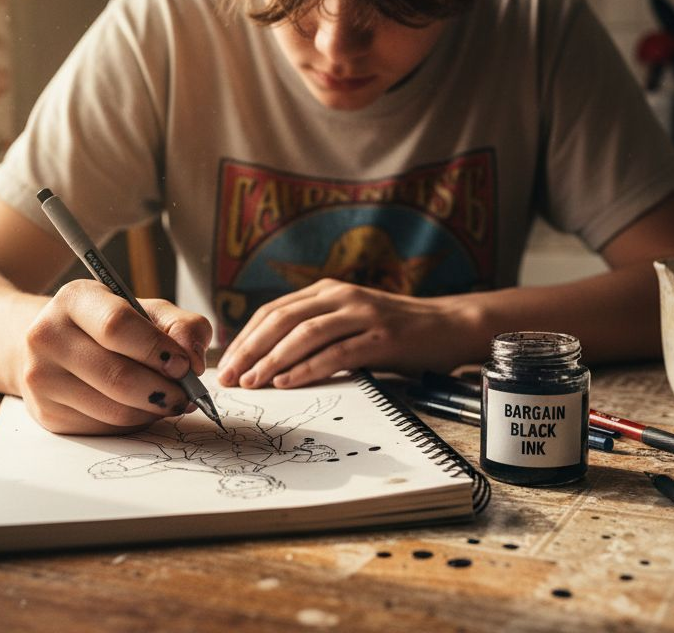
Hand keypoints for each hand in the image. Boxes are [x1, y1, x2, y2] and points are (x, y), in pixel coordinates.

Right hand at [16, 279, 212, 433]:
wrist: (55, 344)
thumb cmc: (111, 324)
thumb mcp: (147, 311)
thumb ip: (181, 325)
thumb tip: (194, 359)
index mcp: (74, 299)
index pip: (117, 326)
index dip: (157, 349)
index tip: (185, 364)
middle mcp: (47, 336)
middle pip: (117, 376)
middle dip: (164, 391)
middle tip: (187, 394)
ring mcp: (41, 378)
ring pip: (114, 410)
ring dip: (153, 411)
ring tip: (169, 400)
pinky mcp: (46, 413)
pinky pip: (105, 428)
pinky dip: (134, 422)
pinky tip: (140, 408)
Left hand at [216, 278, 475, 388]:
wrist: (448, 326)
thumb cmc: (395, 331)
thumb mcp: (350, 321)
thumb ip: (316, 331)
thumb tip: (267, 360)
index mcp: (328, 291)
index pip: (274, 311)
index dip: (246, 337)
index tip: (226, 363)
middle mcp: (342, 297)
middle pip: (283, 319)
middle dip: (251, 349)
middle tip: (229, 376)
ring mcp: (363, 314)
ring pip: (306, 334)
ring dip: (274, 360)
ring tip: (252, 382)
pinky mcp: (382, 336)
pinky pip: (337, 353)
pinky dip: (308, 368)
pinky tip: (288, 382)